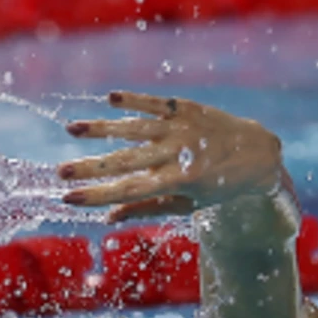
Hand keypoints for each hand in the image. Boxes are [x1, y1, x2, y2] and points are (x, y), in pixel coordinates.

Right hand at [59, 91, 284, 222]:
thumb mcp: (189, 204)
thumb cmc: (220, 187)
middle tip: (59, 171)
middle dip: (91, 167)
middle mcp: (178, 153)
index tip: (69, 197)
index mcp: (179, 181)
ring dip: (101, 128)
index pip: (129, 190)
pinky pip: (154, 103)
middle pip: (125, 161)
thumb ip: (147, 208)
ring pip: (134, 128)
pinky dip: (133, 100)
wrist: (258, 155)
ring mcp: (180, 128)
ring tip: (71, 129)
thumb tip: (108, 218)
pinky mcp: (185, 108)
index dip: (98, 195)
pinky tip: (108, 99)